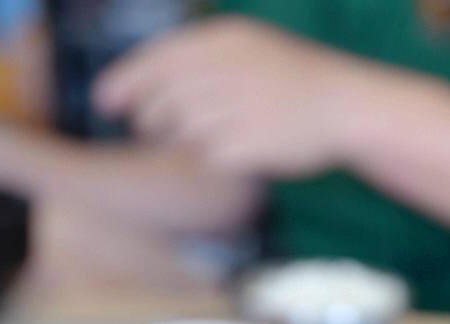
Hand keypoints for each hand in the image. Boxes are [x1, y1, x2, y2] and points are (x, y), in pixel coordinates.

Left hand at [93, 17, 362, 176]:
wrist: (345, 106)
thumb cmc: (292, 82)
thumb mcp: (248, 49)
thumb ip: (198, 62)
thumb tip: (141, 89)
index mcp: (227, 39)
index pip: (159, 58)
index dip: (125, 80)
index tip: (104, 99)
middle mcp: (228, 69)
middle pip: (163, 99)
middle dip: (150, 118)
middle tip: (155, 128)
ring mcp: (239, 107)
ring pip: (180, 130)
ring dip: (181, 139)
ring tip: (205, 135)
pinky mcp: (248, 144)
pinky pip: (205, 157)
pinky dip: (208, 159)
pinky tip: (227, 151)